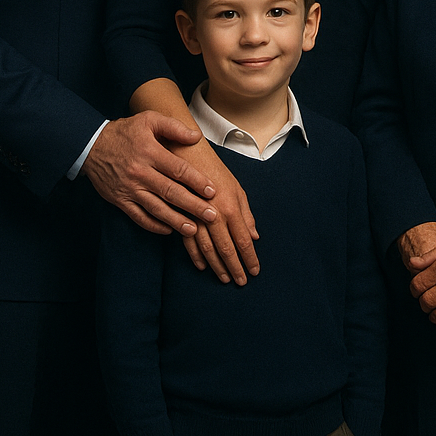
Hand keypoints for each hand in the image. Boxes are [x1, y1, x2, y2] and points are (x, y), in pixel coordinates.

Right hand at [82, 113, 217, 233]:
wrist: (91, 145)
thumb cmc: (125, 132)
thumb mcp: (148, 120)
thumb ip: (173, 127)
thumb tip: (196, 136)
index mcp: (150, 153)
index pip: (178, 170)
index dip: (197, 181)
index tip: (212, 191)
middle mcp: (141, 173)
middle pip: (171, 192)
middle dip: (193, 206)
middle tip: (212, 215)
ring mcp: (130, 189)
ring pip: (156, 209)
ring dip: (176, 220)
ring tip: (193, 229)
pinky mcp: (120, 200)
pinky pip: (139, 217)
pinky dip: (154, 226)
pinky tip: (168, 230)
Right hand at [170, 136, 260, 286]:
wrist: (185, 153)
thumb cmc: (213, 169)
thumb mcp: (236, 188)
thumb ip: (245, 213)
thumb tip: (254, 236)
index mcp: (230, 206)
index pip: (243, 239)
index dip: (249, 258)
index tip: (254, 272)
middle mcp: (214, 214)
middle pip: (227, 248)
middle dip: (235, 267)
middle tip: (241, 282)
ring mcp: (196, 216)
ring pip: (208, 249)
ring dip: (217, 266)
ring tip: (224, 278)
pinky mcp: (180, 216)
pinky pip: (188, 243)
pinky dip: (196, 256)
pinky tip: (202, 266)